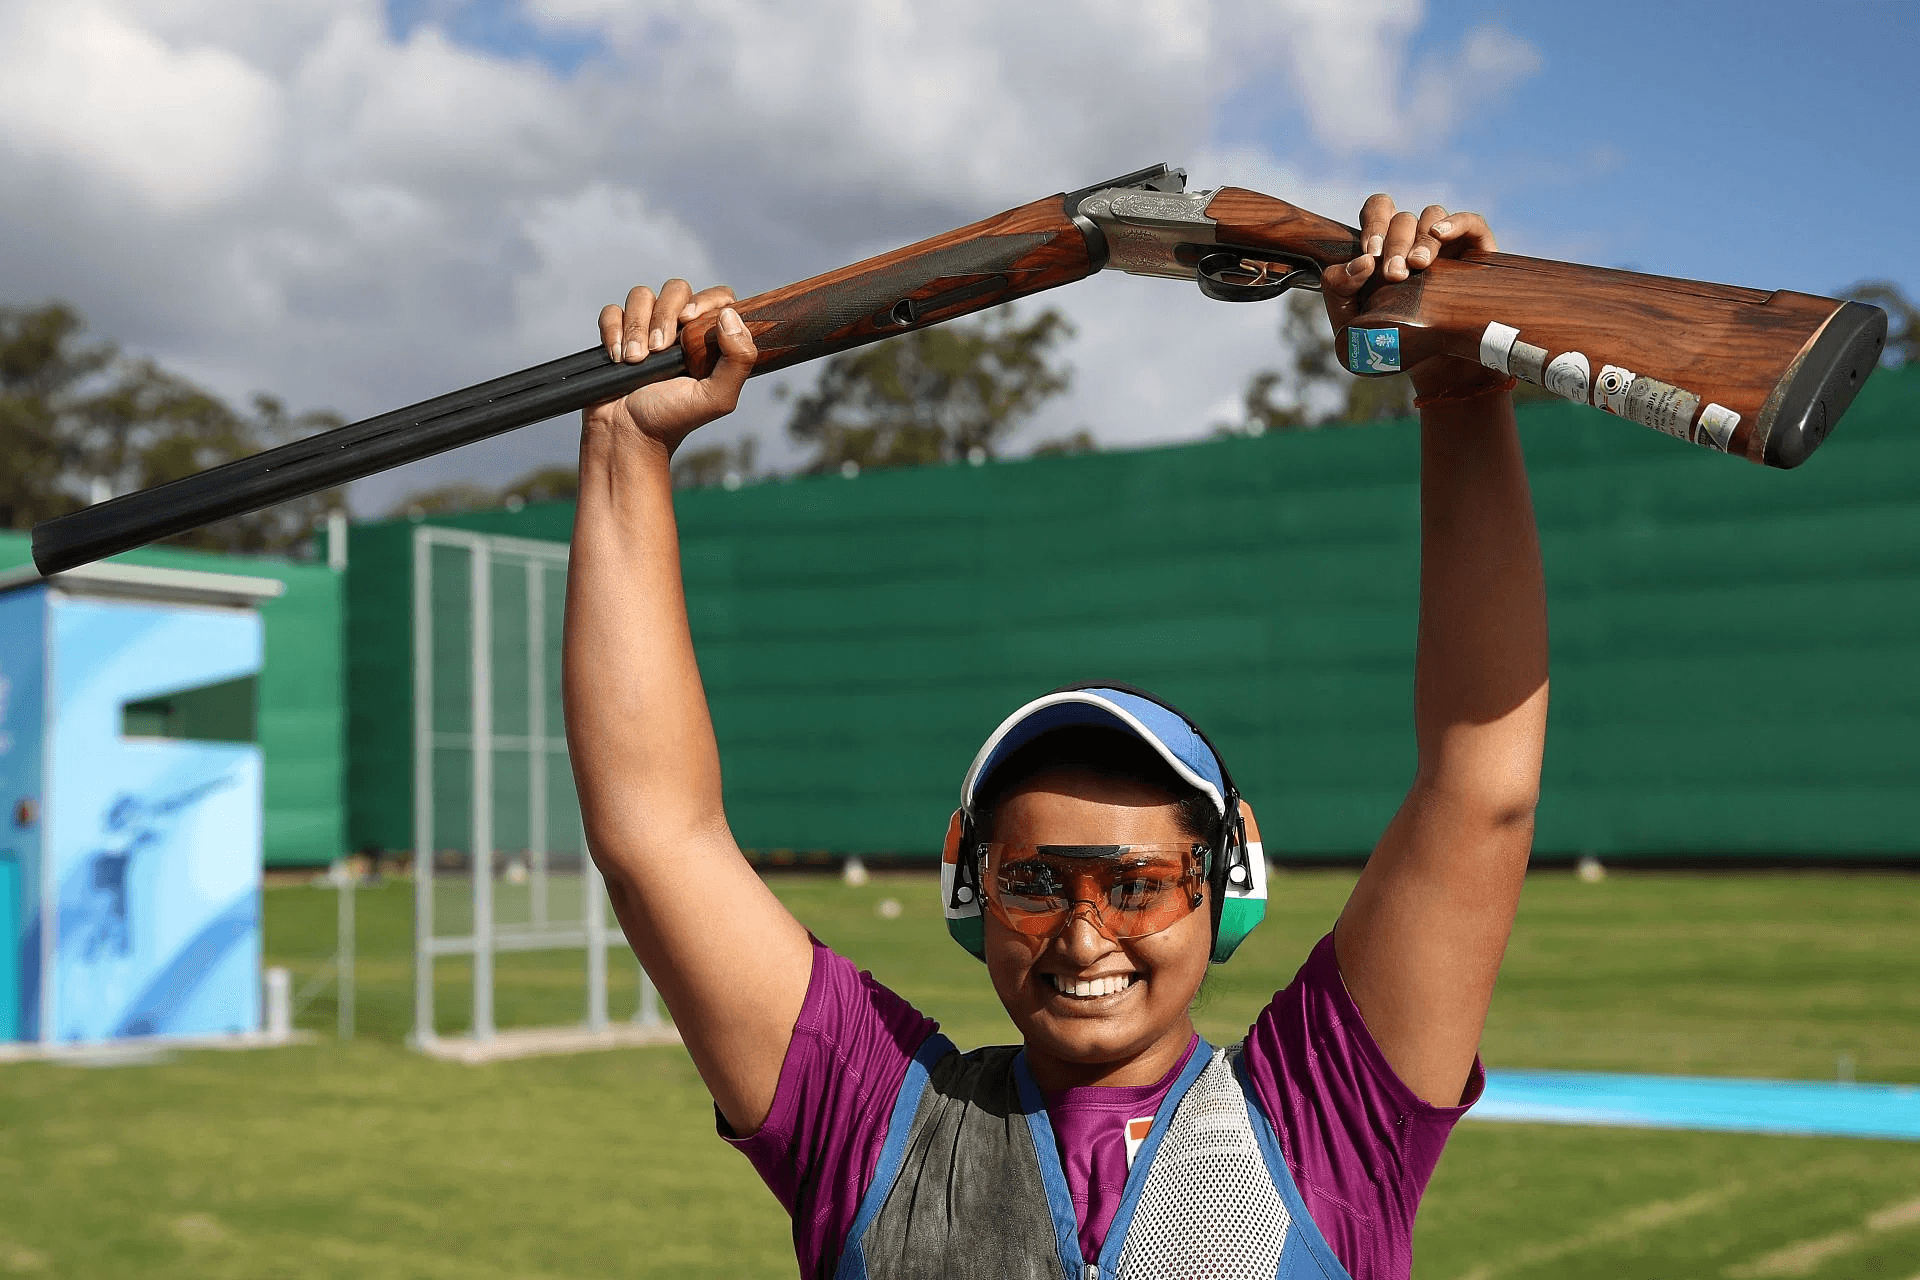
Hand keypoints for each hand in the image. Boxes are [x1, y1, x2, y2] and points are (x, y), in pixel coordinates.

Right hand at [588, 279, 757, 452]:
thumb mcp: (717, 398)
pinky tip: (617, 358)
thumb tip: (730, 315)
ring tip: (635, 361)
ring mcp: (646, 329)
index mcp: (707, 339)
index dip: (705, 300)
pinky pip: (613, 311)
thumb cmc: (674, 418)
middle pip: (676, 289)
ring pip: (641, 295)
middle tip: (658, 350)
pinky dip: (613, 330)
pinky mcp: (617, 335)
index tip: (689, 319)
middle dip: (663, 315)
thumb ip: (737, 361)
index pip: (717, 298)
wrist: (628, 434)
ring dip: (636, 327)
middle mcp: (679, 329)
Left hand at [1319, 195, 1505, 401]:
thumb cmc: (1390, 340)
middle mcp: (1415, 239)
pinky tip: (1441, 235)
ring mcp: (1447, 242)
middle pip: (1401, 219)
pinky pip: (1470, 222)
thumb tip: (1360, 263)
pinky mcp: (1476, 250)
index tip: (1370, 255)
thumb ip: (1338, 290)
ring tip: (1418, 267)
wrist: (1437, 365)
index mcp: (1385, 247)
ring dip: (1421, 239)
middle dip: (1394, 244)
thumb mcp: (1351, 322)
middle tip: (1394, 274)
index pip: (1378, 210)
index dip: (1373, 223)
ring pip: (1431, 217)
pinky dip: (1455, 222)